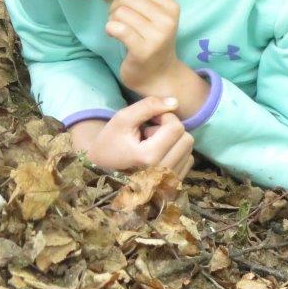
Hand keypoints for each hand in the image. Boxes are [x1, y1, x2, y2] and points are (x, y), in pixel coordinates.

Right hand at [70, 96, 195, 178]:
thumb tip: (175, 102)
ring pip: (189, 150)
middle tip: (149, 134)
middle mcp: (162, 172)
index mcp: (149, 157)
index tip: (149, 121)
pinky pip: (187, 161)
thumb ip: (148, 106)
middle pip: (186, 139)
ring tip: (151, 146)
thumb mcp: (121, 120)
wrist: (99, 176)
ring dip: (173, 142)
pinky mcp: (173, 186)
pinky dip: (176, 153)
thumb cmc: (108, 145)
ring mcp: (169, 182)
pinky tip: (159, 155)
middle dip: (170, 131)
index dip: (165, 117)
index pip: (176, 127)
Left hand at [106, 0, 182, 94]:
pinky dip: (111, 30)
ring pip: (120, 12)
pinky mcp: (144, 50)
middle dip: (117, 8)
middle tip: (121, 22)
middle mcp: (168, 19)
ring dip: (113, 20)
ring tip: (120, 31)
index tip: (130, 12)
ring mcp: (157, 35)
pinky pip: (118, 28)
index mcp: (172, 6)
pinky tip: (115, 36)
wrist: (158, 75)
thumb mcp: (153, 11)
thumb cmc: (152, 40)